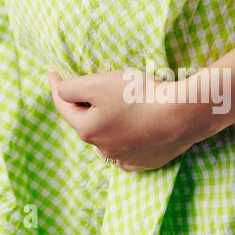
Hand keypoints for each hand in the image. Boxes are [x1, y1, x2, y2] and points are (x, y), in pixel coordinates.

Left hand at [47, 70, 198, 171]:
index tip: (53, 73)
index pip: (64, 106)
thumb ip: (70, 88)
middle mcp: (103, 150)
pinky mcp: (146, 161)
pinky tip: (133, 126)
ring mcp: (126, 159)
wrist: (182, 114)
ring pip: (107, 137)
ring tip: (116, 106)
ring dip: (106, 123)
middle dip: (84, 105)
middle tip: (90, 87)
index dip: (57, 87)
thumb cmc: (138, 95)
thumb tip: (60, 91)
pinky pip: (128, 148)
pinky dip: (126, 136)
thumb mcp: (96, 83)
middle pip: (86, 122)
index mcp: (88, 131)